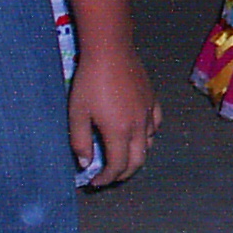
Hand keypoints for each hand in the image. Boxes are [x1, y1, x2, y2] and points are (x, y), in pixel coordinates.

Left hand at [67, 43, 158, 186]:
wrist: (111, 51)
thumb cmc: (90, 82)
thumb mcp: (77, 113)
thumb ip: (81, 141)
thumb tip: (85, 163)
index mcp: (119, 131)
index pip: (117, 165)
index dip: (106, 178)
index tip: (94, 182)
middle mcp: (139, 126)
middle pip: (138, 160)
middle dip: (123, 173)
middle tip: (109, 176)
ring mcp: (149, 112)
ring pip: (149, 144)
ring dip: (135, 156)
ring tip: (121, 155)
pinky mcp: (153, 100)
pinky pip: (155, 125)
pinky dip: (147, 135)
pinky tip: (138, 131)